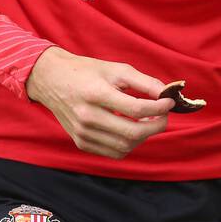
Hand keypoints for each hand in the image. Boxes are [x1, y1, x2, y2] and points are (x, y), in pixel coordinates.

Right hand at [25, 47, 174, 159]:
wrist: (51, 80)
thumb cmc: (86, 72)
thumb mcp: (116, 69)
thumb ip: (144, 82)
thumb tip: (167, 93)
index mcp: (96, 94)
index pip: (136, 108)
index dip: (159, 107)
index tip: (169, 102)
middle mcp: (87, 116)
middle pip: (133, 132)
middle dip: (156, 126)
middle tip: (163, 116)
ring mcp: (83, 133)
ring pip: (125, 145)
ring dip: (143, 136)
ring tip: (147, 121)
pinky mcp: (81, 142)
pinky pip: (114, 152)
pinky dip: (128, 144)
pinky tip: (131, 129)